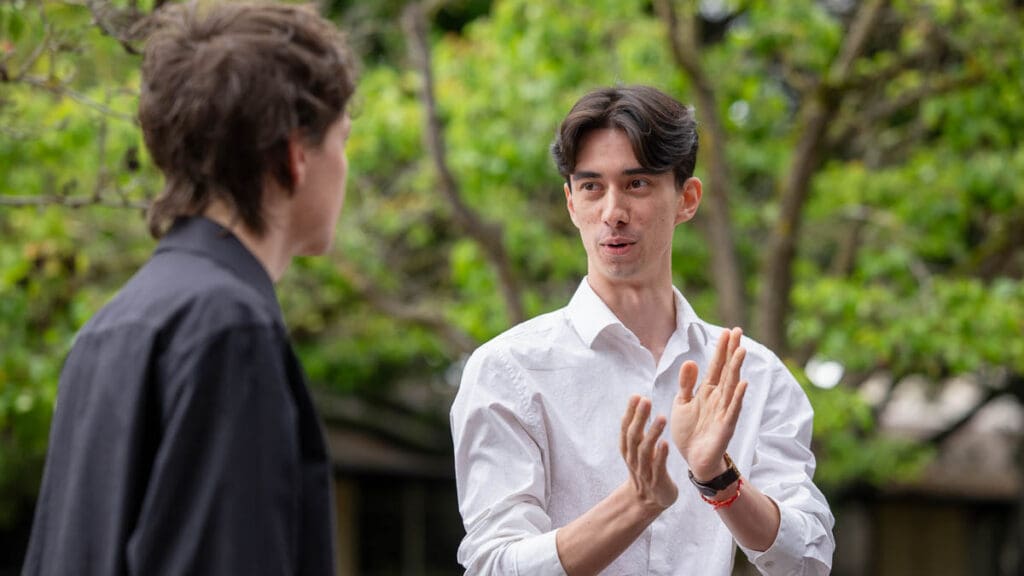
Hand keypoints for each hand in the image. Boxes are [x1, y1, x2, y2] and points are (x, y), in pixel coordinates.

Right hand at [619, 395, 677, 510]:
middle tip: (646, 400)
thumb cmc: (645, 468)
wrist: (647, 500)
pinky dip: (660, 455)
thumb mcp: (637, 448)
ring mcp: (644, 470)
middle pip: (634, 436)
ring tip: (661, 418)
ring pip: (645, 450)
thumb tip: (638, 399)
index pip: (626, 428)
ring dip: (652, 433)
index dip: (630, 412)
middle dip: (639, 418)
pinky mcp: (657, 480)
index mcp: (627, 449)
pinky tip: (665, 443)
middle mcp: (633, 458)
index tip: (636, 396)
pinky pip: (658, 466)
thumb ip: (637, 427)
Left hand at [670, 327, 747, 480]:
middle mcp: (718, 397)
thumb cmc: (689, 432)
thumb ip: (686, 383)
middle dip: (732, 351)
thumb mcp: (681, 403)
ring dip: (737, 368)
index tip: (728, 331)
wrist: (693, 460)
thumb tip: (691, 361)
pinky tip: (744, 383)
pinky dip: (739, 396)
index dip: (721, 349)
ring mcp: (724, 410)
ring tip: (741, 350)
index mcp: (707, 391)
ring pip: (732, 385)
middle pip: (727, 370)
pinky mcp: (726, 426)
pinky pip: (733, 409)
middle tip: (738, 331)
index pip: (716, 366)